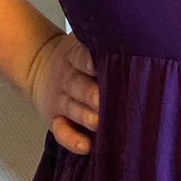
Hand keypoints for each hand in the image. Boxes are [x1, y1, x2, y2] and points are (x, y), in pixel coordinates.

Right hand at [26, 30, 99, 155]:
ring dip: (87, 117)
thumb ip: (103, 42)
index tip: (100, 66)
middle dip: (93, 95)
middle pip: (79, 86)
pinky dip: (71, 140)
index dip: (90, 62)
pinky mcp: (55, 119)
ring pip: (73, 109)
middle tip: (107, 101)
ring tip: (101, 123)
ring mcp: (61, 100)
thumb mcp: (82, 41)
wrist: (39, 66)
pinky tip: (86, 147)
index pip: (81, 57)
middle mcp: (67, 78)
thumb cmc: (78, 56)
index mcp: (74, 55)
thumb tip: (141, 34)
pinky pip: (61, 132)